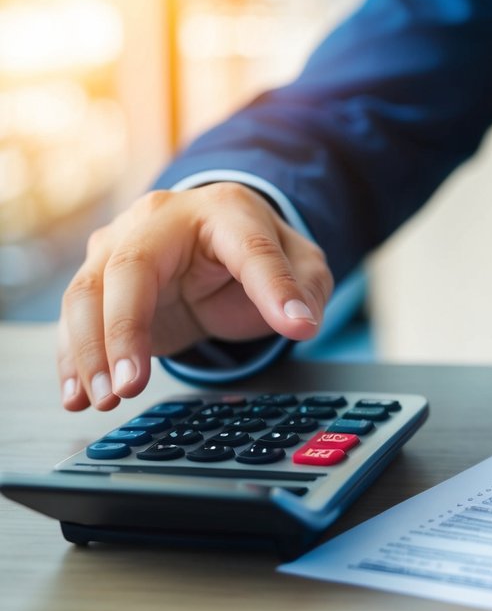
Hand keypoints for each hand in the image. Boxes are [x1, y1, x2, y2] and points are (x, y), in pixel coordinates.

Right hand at [57, 182, 332, 411]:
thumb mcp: (300, 265)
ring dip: (89, 351)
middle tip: (131, 386)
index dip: (272, 289)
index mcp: (227, 210)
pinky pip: (75, 315)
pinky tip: (76, 395)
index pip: (251, 249)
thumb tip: (301, 323)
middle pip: (132, 266)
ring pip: (88, 292)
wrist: (212, 238)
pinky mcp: (98, 276)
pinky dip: (71, 357)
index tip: (293, 329)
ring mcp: (120, 243)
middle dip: (124, 328)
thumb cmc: (256, 250)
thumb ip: (302, 289)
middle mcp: (162, 219)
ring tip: (104, 399)